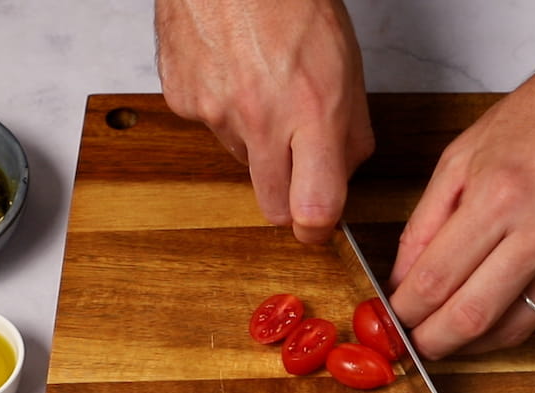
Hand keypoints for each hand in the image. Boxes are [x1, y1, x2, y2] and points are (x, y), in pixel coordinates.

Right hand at [154, 0, 373, 242]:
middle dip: (290, 201)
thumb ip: (351, 130)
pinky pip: (211, 128)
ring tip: (266, 91)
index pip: (315, 207)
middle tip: (299, 171)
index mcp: (312, 111)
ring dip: (258, 143)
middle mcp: (261, 119)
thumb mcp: (346, 65)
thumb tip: (345, 175)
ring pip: (244, 162)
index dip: (319, 227)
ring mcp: (215, 112)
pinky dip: (226, 111)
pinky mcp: (183, 100)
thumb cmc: (292, 1)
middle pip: (273, 207)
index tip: (320, 225)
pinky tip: (235, 74)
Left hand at [388, 0, 534, 359]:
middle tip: (414, 346)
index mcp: (499, 196)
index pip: (435, 279)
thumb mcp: (464, 153)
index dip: (405, 311)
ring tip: (447, 341)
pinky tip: (490, 315)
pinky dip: (512, 321)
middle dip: (432, 342)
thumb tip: (404, 275)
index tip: (393, 318)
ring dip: (472, 345)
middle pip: (472, 317)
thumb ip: (427, 219)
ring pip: (513, 329)